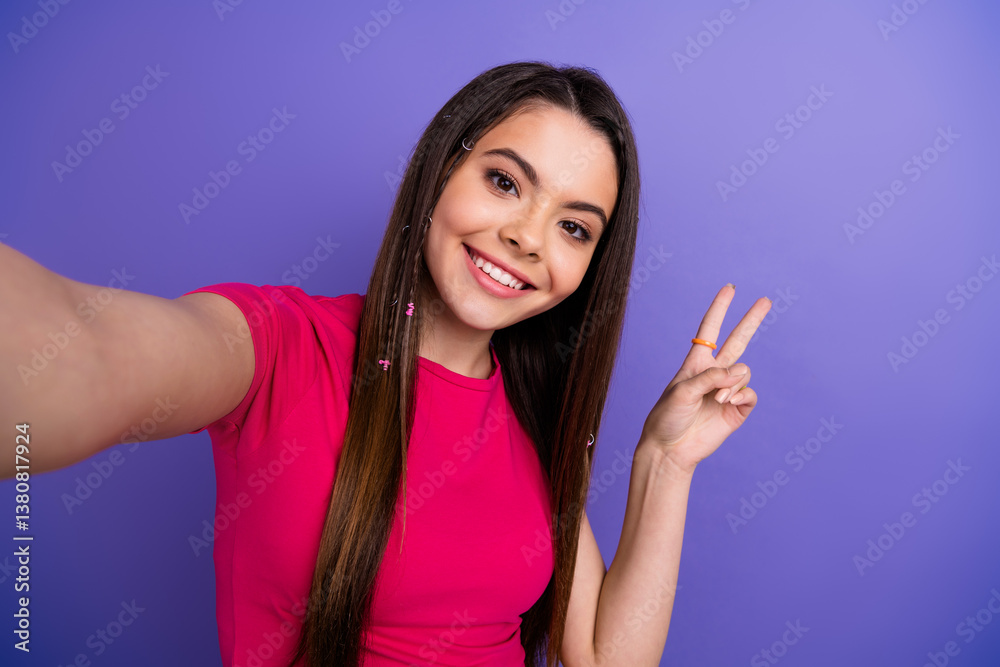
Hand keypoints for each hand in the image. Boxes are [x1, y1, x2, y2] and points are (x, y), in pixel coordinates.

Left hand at [639, 284, 771, 474]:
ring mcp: (727, 391)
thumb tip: (738, 372)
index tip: (729, 289)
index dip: (719, 308)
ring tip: (719, 397)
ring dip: (735, 380)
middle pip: (737, 340)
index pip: (709, 330)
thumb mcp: (682, 391)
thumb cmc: (667, 417)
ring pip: (744, 371)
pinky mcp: (737, 410)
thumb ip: (710, 377)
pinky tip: (727, 401)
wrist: (670, 449)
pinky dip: (741, 394)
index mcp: (695, 363)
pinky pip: (750, 393)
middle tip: (766, 300)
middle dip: (751, 320)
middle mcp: (714, 374)